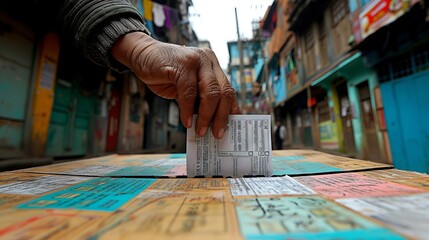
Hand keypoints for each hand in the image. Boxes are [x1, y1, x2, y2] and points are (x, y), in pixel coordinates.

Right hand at [111, 32, 240, 137]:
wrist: (142, 56)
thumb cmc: (165, 74)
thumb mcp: (187, 88)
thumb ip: (198, 100)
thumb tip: (208, 124)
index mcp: (213, 66)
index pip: (229, 90)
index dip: (231, 110)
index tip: (229, 128)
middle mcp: (208, 61)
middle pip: (224, 92)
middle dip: (221, 116)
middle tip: (217, 133)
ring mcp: (196, 61)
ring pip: (210, 93)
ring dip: (206, 116)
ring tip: (200, 130)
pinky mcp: (182, 65)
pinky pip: (189, 93)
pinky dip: (188, 110)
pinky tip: (186, 122)